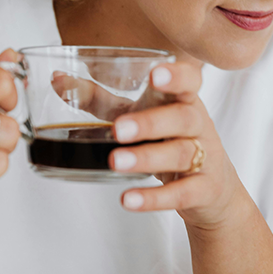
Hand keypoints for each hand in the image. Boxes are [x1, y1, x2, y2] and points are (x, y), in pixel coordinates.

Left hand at [110, 63, 244, 230]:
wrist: (214, 190)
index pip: (190, 81)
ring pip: (181, 154)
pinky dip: (155, 198)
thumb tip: (58, 80)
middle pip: (183, 118)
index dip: (176, 77)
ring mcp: (205, 159)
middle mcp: (198, 126)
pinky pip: (182, 193)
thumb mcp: (139, 115)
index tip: (155, 73)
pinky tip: (130, 199)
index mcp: (183, 102)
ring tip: (116, 162)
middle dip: (150, 122)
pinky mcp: (204, 191)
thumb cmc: (172, 141)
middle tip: (118, 128)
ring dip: (147, 158)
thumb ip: (100, 99)